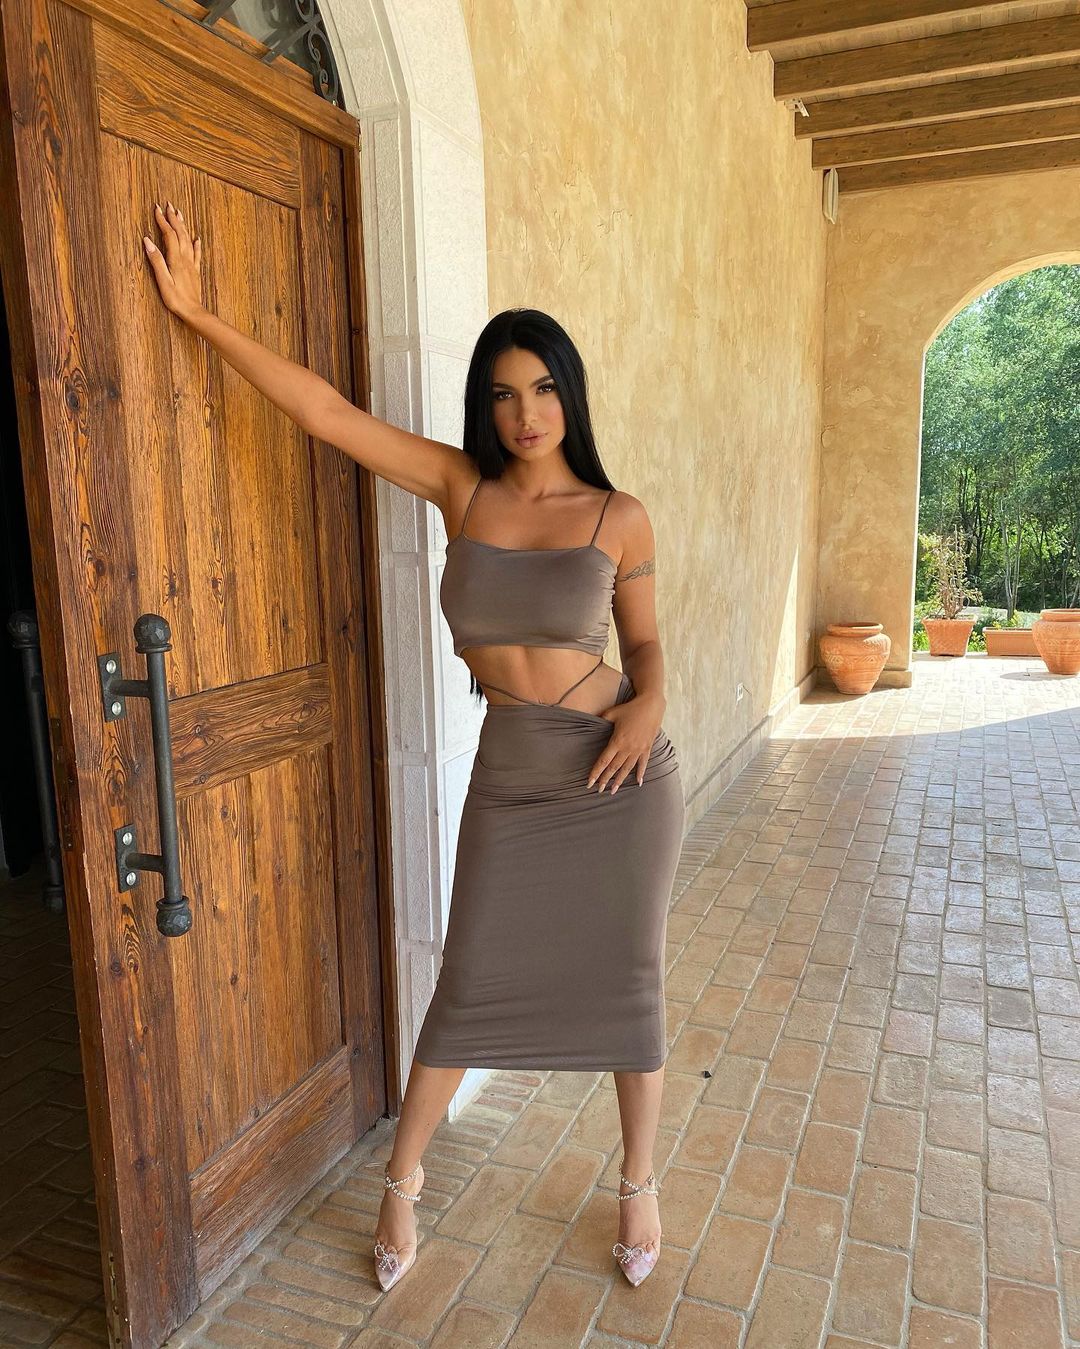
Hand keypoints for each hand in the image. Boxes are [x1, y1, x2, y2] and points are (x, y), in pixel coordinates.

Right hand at [142, 201, 202, 319]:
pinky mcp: (195, 272)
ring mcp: (192, 265)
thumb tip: (147, 241)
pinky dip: (196, 244)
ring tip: (180, 214)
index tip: (157, 208)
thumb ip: (156, 260)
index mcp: (176, 260)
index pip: (169, 234)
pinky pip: (196, 254)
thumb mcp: (162, 280)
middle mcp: (186, 259)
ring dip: (183, 226)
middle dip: (174, 218)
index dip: (163, 221)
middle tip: (169, 205)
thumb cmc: (176, 299)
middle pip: (180, 234)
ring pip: (188, 240)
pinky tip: (197, 239)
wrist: (194, 312)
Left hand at [586, 691, 663, 793]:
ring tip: (613, 790)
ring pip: (627, 769)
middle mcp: (628, 748)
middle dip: (605, 779)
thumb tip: (590, 722)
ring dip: (620, 780)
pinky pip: (643, 764)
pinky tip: (638, 783)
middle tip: (599, 790)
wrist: (651, 705)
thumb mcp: (611, 712)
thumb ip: (600, 719)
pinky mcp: (647, 748)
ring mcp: (638, 749)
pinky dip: (641, 773)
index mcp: (617, 741)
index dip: (596, 772)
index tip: (590, 782)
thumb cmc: (630, 708)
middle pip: (614, 768)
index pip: (604, 761)